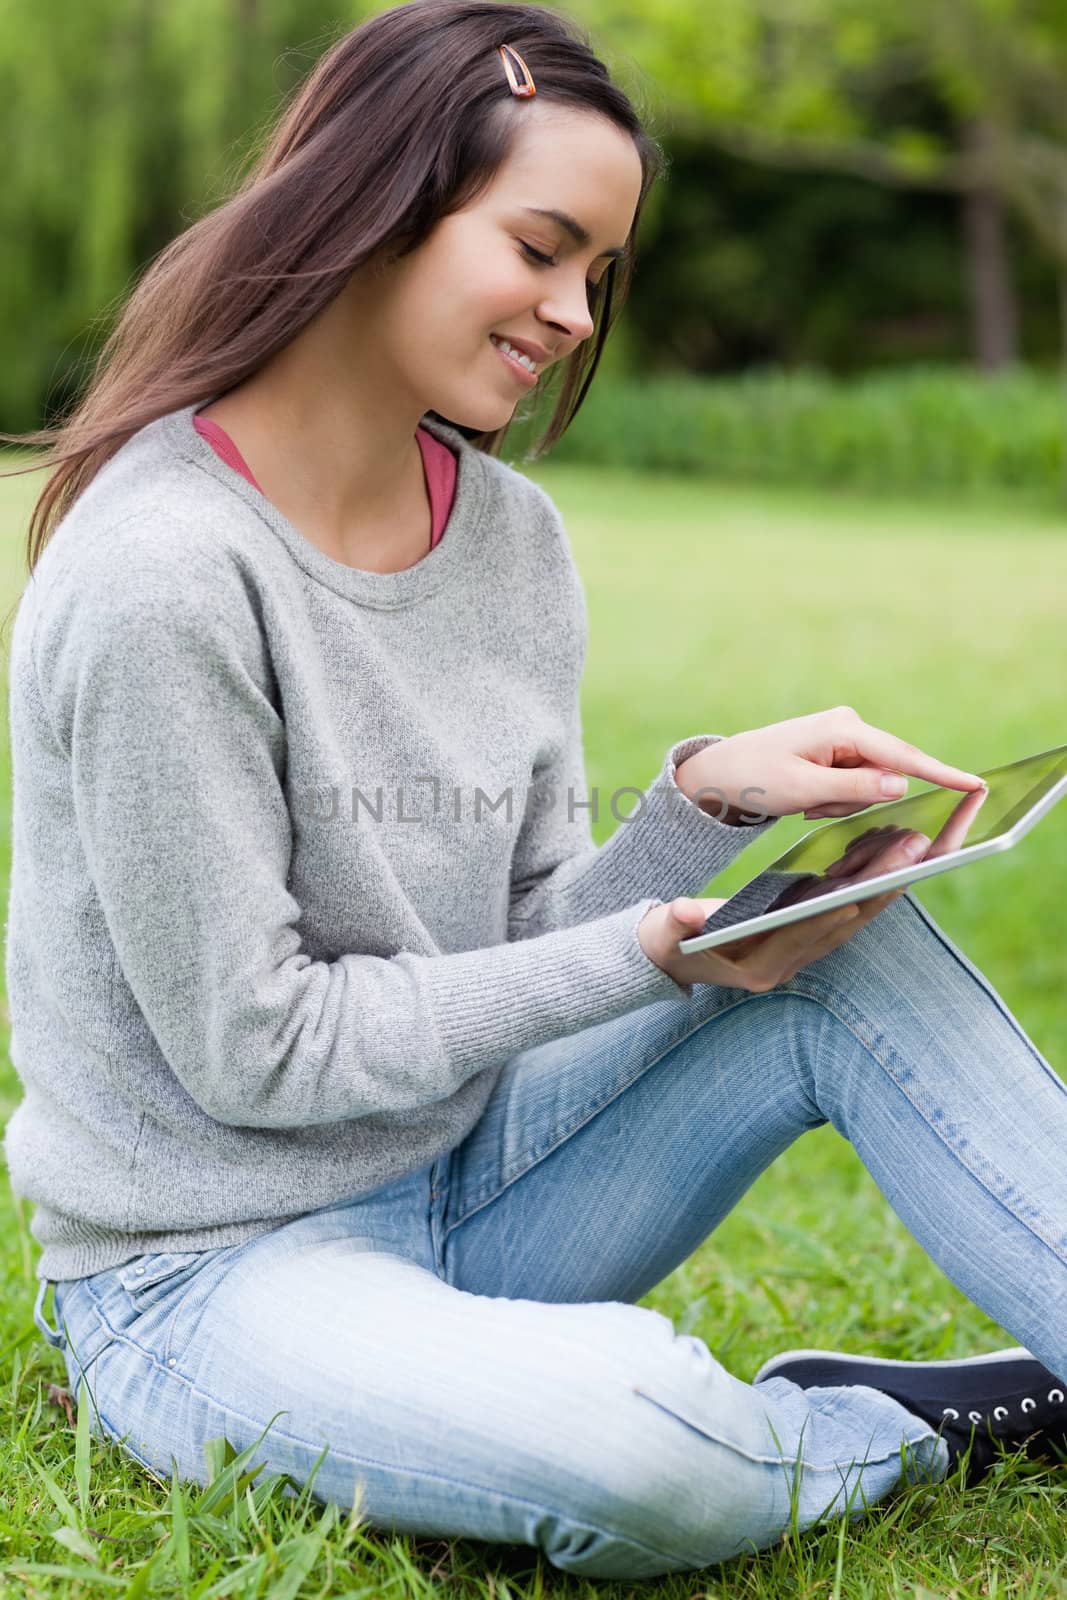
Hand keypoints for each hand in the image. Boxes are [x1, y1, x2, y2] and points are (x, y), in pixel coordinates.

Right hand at [638, 828, 929, 991]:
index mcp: (762, 965)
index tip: (871, 882)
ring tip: (926, 836)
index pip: (810, 933)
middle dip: (887, 882)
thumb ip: (676, 923)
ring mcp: (806, 949)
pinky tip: (892, 843)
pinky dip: (873, 876)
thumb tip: (682, 912)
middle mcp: (792, 962)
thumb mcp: (666, 932)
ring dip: (891, 876)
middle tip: (924, 843)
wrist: (671, 958)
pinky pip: (852, 903)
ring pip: (860, 911)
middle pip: (851, 919)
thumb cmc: (669, 941)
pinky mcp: (812, 932)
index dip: (840, 906)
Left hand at [674, 706, 985, 823]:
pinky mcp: (838, 751)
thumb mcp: (803, 790)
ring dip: (839, 803)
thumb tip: (901, 783)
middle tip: (810, 805)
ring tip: (803, 801)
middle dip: (852, 800)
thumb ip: (853, 788)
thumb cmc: (755, 778)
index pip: (903, 756)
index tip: (975, 785)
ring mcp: (845, 738)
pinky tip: (804, 798)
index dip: (941, 774)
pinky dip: (831, 800)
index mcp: (844, 729)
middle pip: (884, 776)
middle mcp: (850, 726)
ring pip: (869, 786)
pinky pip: (853, 786)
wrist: (720, 773)